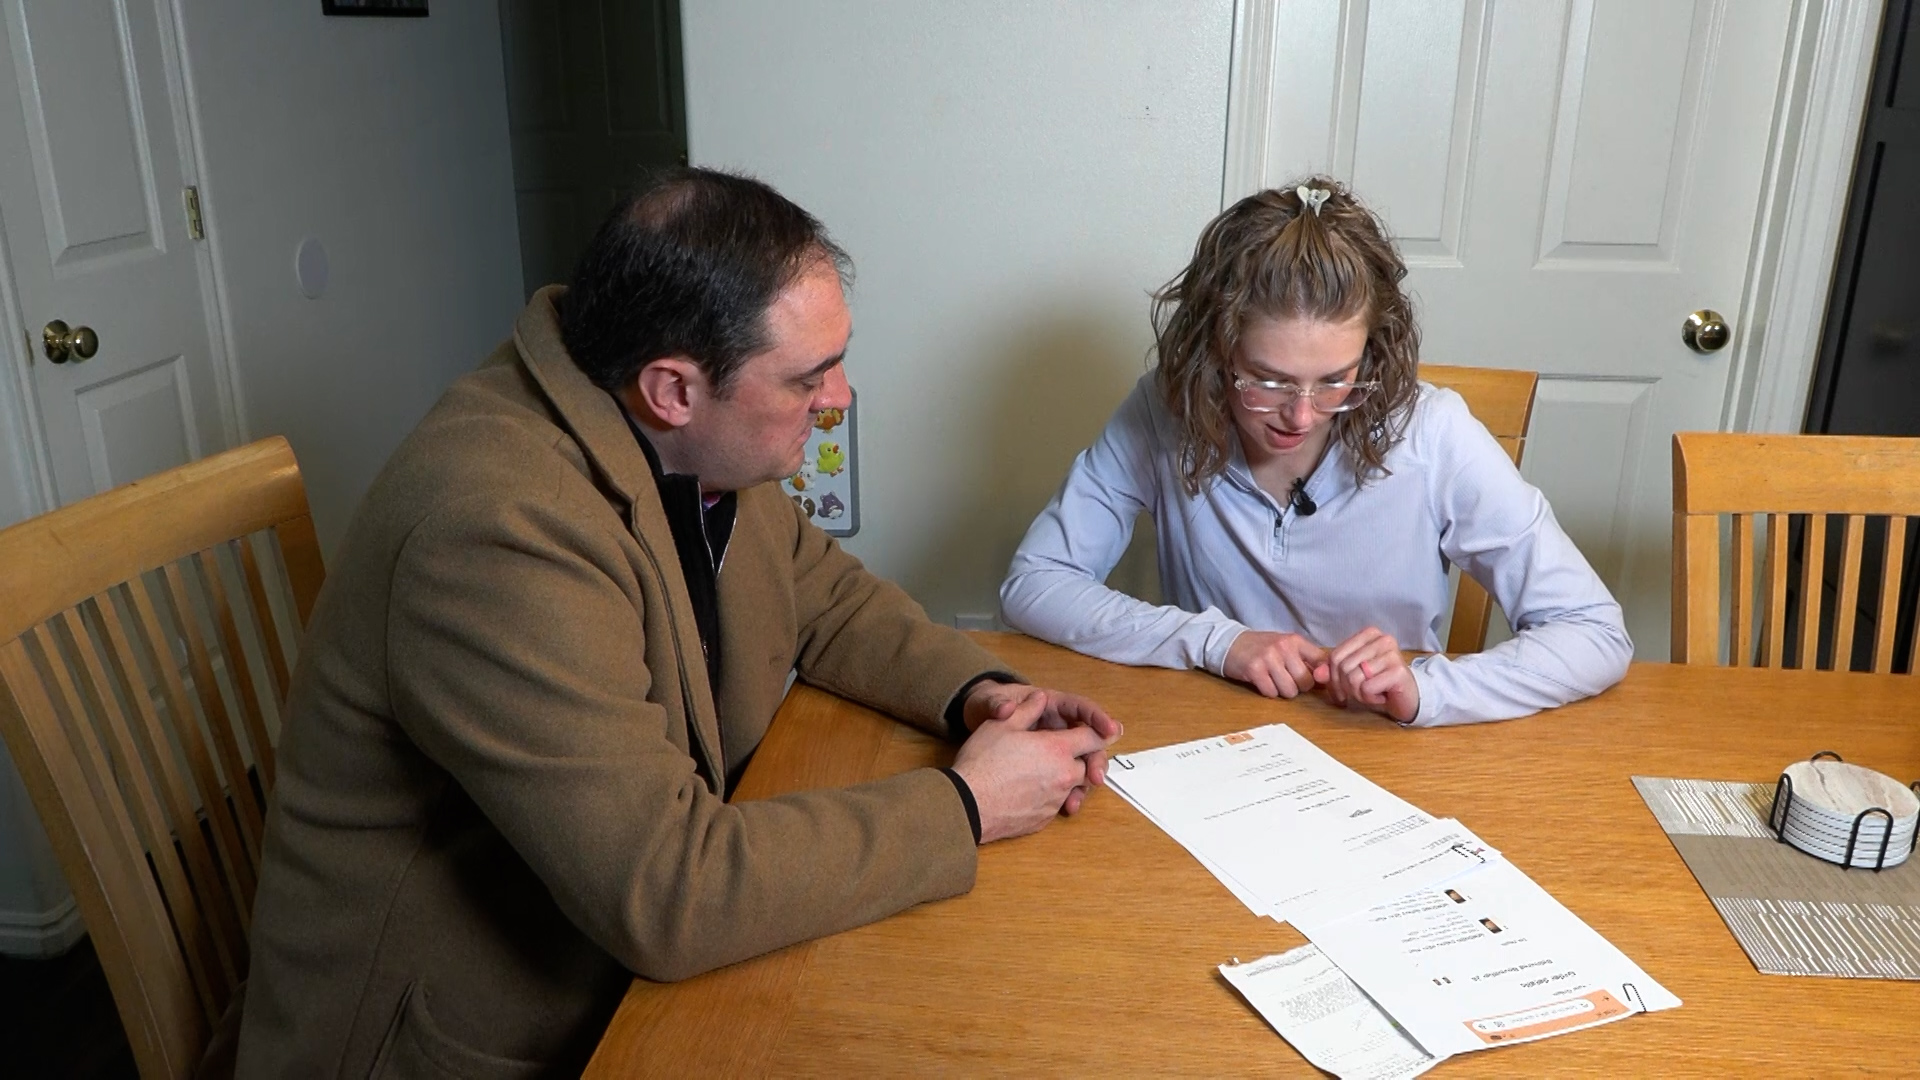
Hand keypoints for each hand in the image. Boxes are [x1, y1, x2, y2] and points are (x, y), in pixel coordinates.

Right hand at [953, 682, 1122, 842]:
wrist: (968, 805)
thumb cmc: (983, 762)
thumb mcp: (1002, 725)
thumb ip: (1026, 710)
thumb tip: (1039, 697)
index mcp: (1058, 749)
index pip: (1093, 737)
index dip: (1103, 731)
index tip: (1112, 730)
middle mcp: (1064, 775)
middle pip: (1085, 763)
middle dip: (1079, 756)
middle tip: (1062, 749)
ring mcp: (1055, 800)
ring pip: (1071, 785)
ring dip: (1064, 776)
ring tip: (1042, 770)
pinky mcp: (1044, 819)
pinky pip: (1055, 803)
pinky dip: (1049, 794)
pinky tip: (1030, 789)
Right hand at [1222, 630, 1330, 698]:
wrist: (1231, 643)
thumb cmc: (1263, 648)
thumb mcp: (1286, 647)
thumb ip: (1306, 660)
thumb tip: (1328, 679)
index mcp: (1295, 641)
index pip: (1322, 662)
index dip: (1321, 677)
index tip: (1316, 682)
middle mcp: (1284, 647)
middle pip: (1306, 682)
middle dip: (1298, 687)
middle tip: (1287, 680)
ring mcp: (1268, 658)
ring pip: (1289, 690)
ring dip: (1282, 691)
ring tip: (1274, 681)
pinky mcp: (1254, 670)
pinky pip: (1271, 692)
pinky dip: (1268, 692)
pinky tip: (1262, 682)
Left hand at [1324, 627, 1419, 723]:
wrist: (1407, 697)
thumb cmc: (1378, 683)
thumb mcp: (1351, 675)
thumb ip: (1332, 672)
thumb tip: (1317, 674)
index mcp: (1368, 634)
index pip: (1335, 655)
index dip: (1332, 678)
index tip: (1340, 691)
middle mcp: (1382, 639)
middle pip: (1343, 667)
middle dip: (1346, 687)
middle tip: (1360, 693)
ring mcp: (1392, 654)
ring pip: (1353, 678)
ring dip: (1359, 694)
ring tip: (1372, 693)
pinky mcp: (1398, 671)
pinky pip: (1367, 688)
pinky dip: (1370, 698)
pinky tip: (1381, 696)